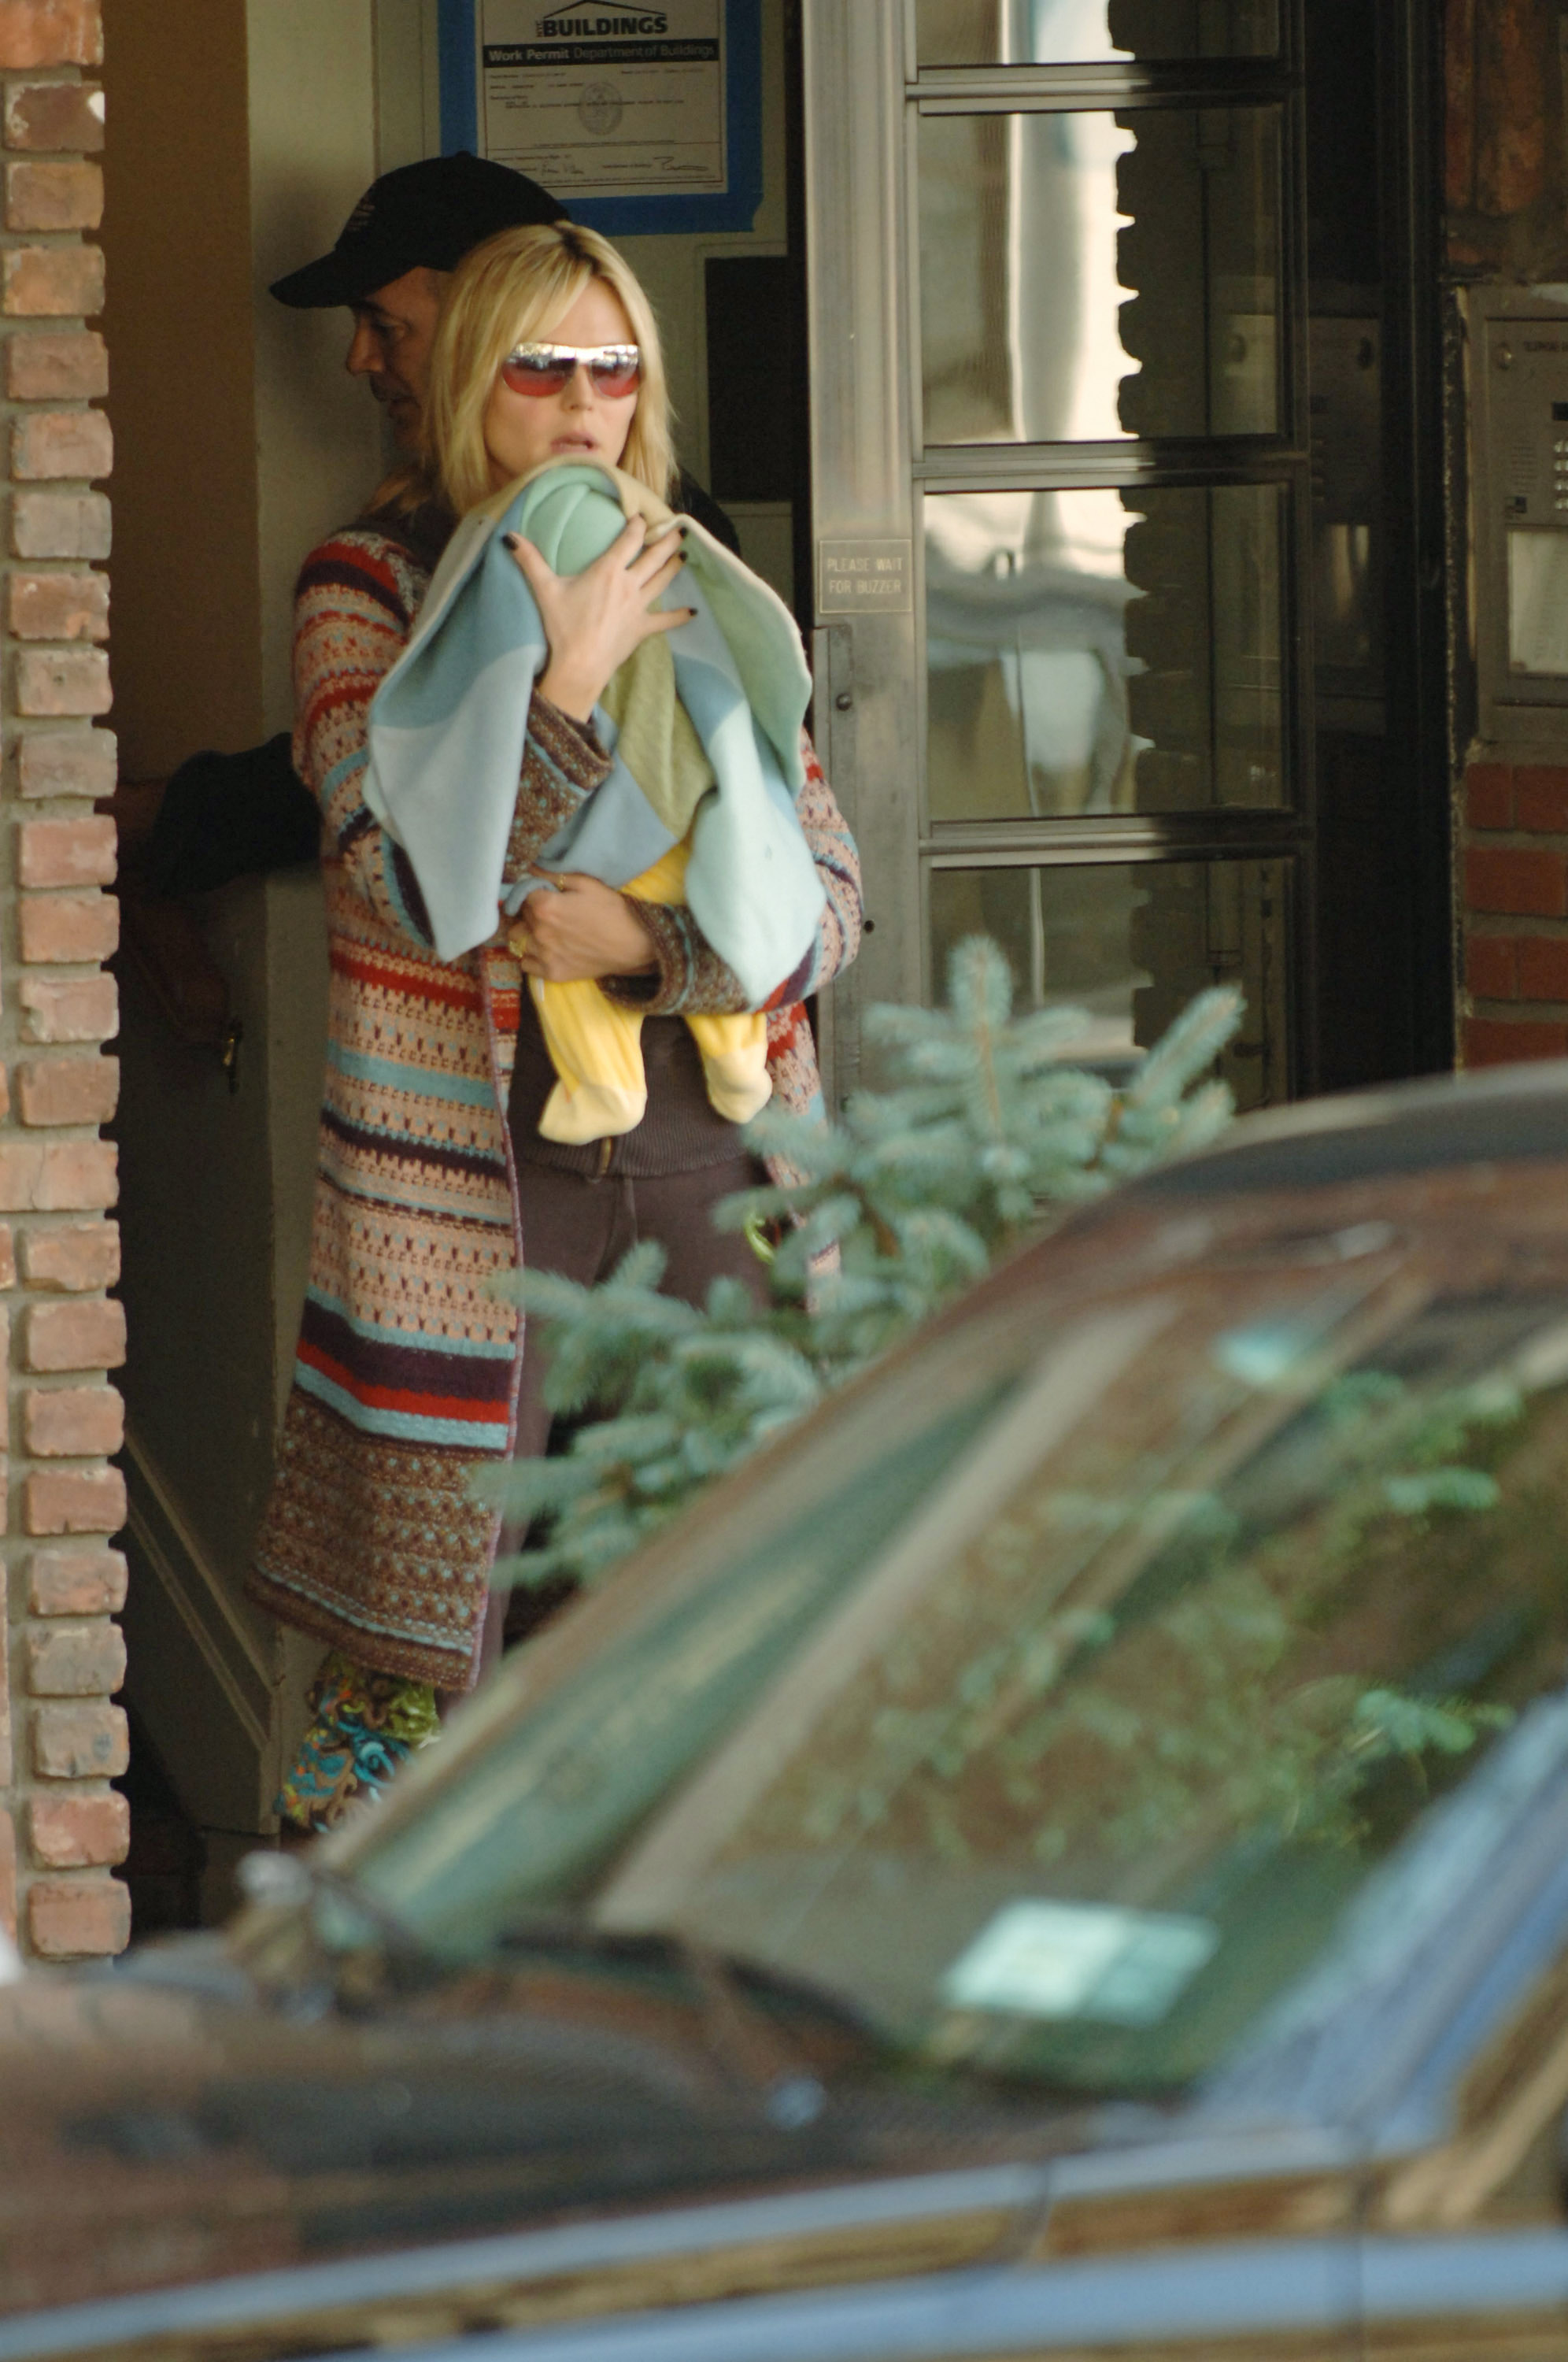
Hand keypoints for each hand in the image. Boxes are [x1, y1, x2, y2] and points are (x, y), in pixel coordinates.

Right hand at [507, 516, 693, 721]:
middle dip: (667, 541)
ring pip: (662, 581)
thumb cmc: (563, 627)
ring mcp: (638, 607)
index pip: (630, 539)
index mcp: (608, 570)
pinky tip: (693, 612)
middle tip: (678, 529)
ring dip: (675, 566)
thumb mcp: (544, 589)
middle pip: (654, 557)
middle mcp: (629, 585)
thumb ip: (529, 560)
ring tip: (684, 554)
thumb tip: (509, 537)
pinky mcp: (642, 629)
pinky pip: (666, 621)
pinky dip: (679, 616)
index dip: (638, 525)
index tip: (642, 517)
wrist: (579, 665)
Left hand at [507, 868, 656, 981]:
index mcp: (545, 907)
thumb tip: (530, 869)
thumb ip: (554, 876)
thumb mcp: (586, 884)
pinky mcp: (552, 973)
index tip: (544, 894)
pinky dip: (531, 956)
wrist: (634, 945)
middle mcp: (539, 932)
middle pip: (518, 917)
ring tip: (544, 932)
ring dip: (527, 934)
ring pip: (518, 941)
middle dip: (528, 912)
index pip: (522, 894)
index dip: (533, 892)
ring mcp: (544, 955)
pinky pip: (525, 964)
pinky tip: (546, 950)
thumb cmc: (612, 910)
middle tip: (548, 913)